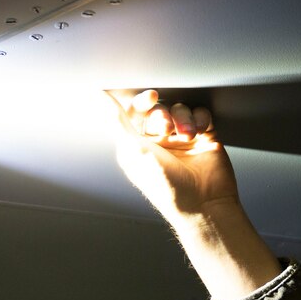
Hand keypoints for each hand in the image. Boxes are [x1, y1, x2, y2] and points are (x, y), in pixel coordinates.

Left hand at [107, 89, 239, 225]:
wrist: (203, 204)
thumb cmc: (166, 186)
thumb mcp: (134, 151)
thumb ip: (115, 121)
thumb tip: (97, 95)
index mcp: (136, 146)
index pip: (134, 114)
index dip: (141, 102)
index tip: (151, 97)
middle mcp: (157, 142)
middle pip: (158, 109)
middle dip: (163, 115)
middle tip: (167, 128)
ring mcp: (180, 139)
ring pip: (180, 109)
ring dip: (183, 118)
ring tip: (187, 136)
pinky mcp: (203, 137)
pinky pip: (200, 114)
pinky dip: (200, 119)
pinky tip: (200, 132)